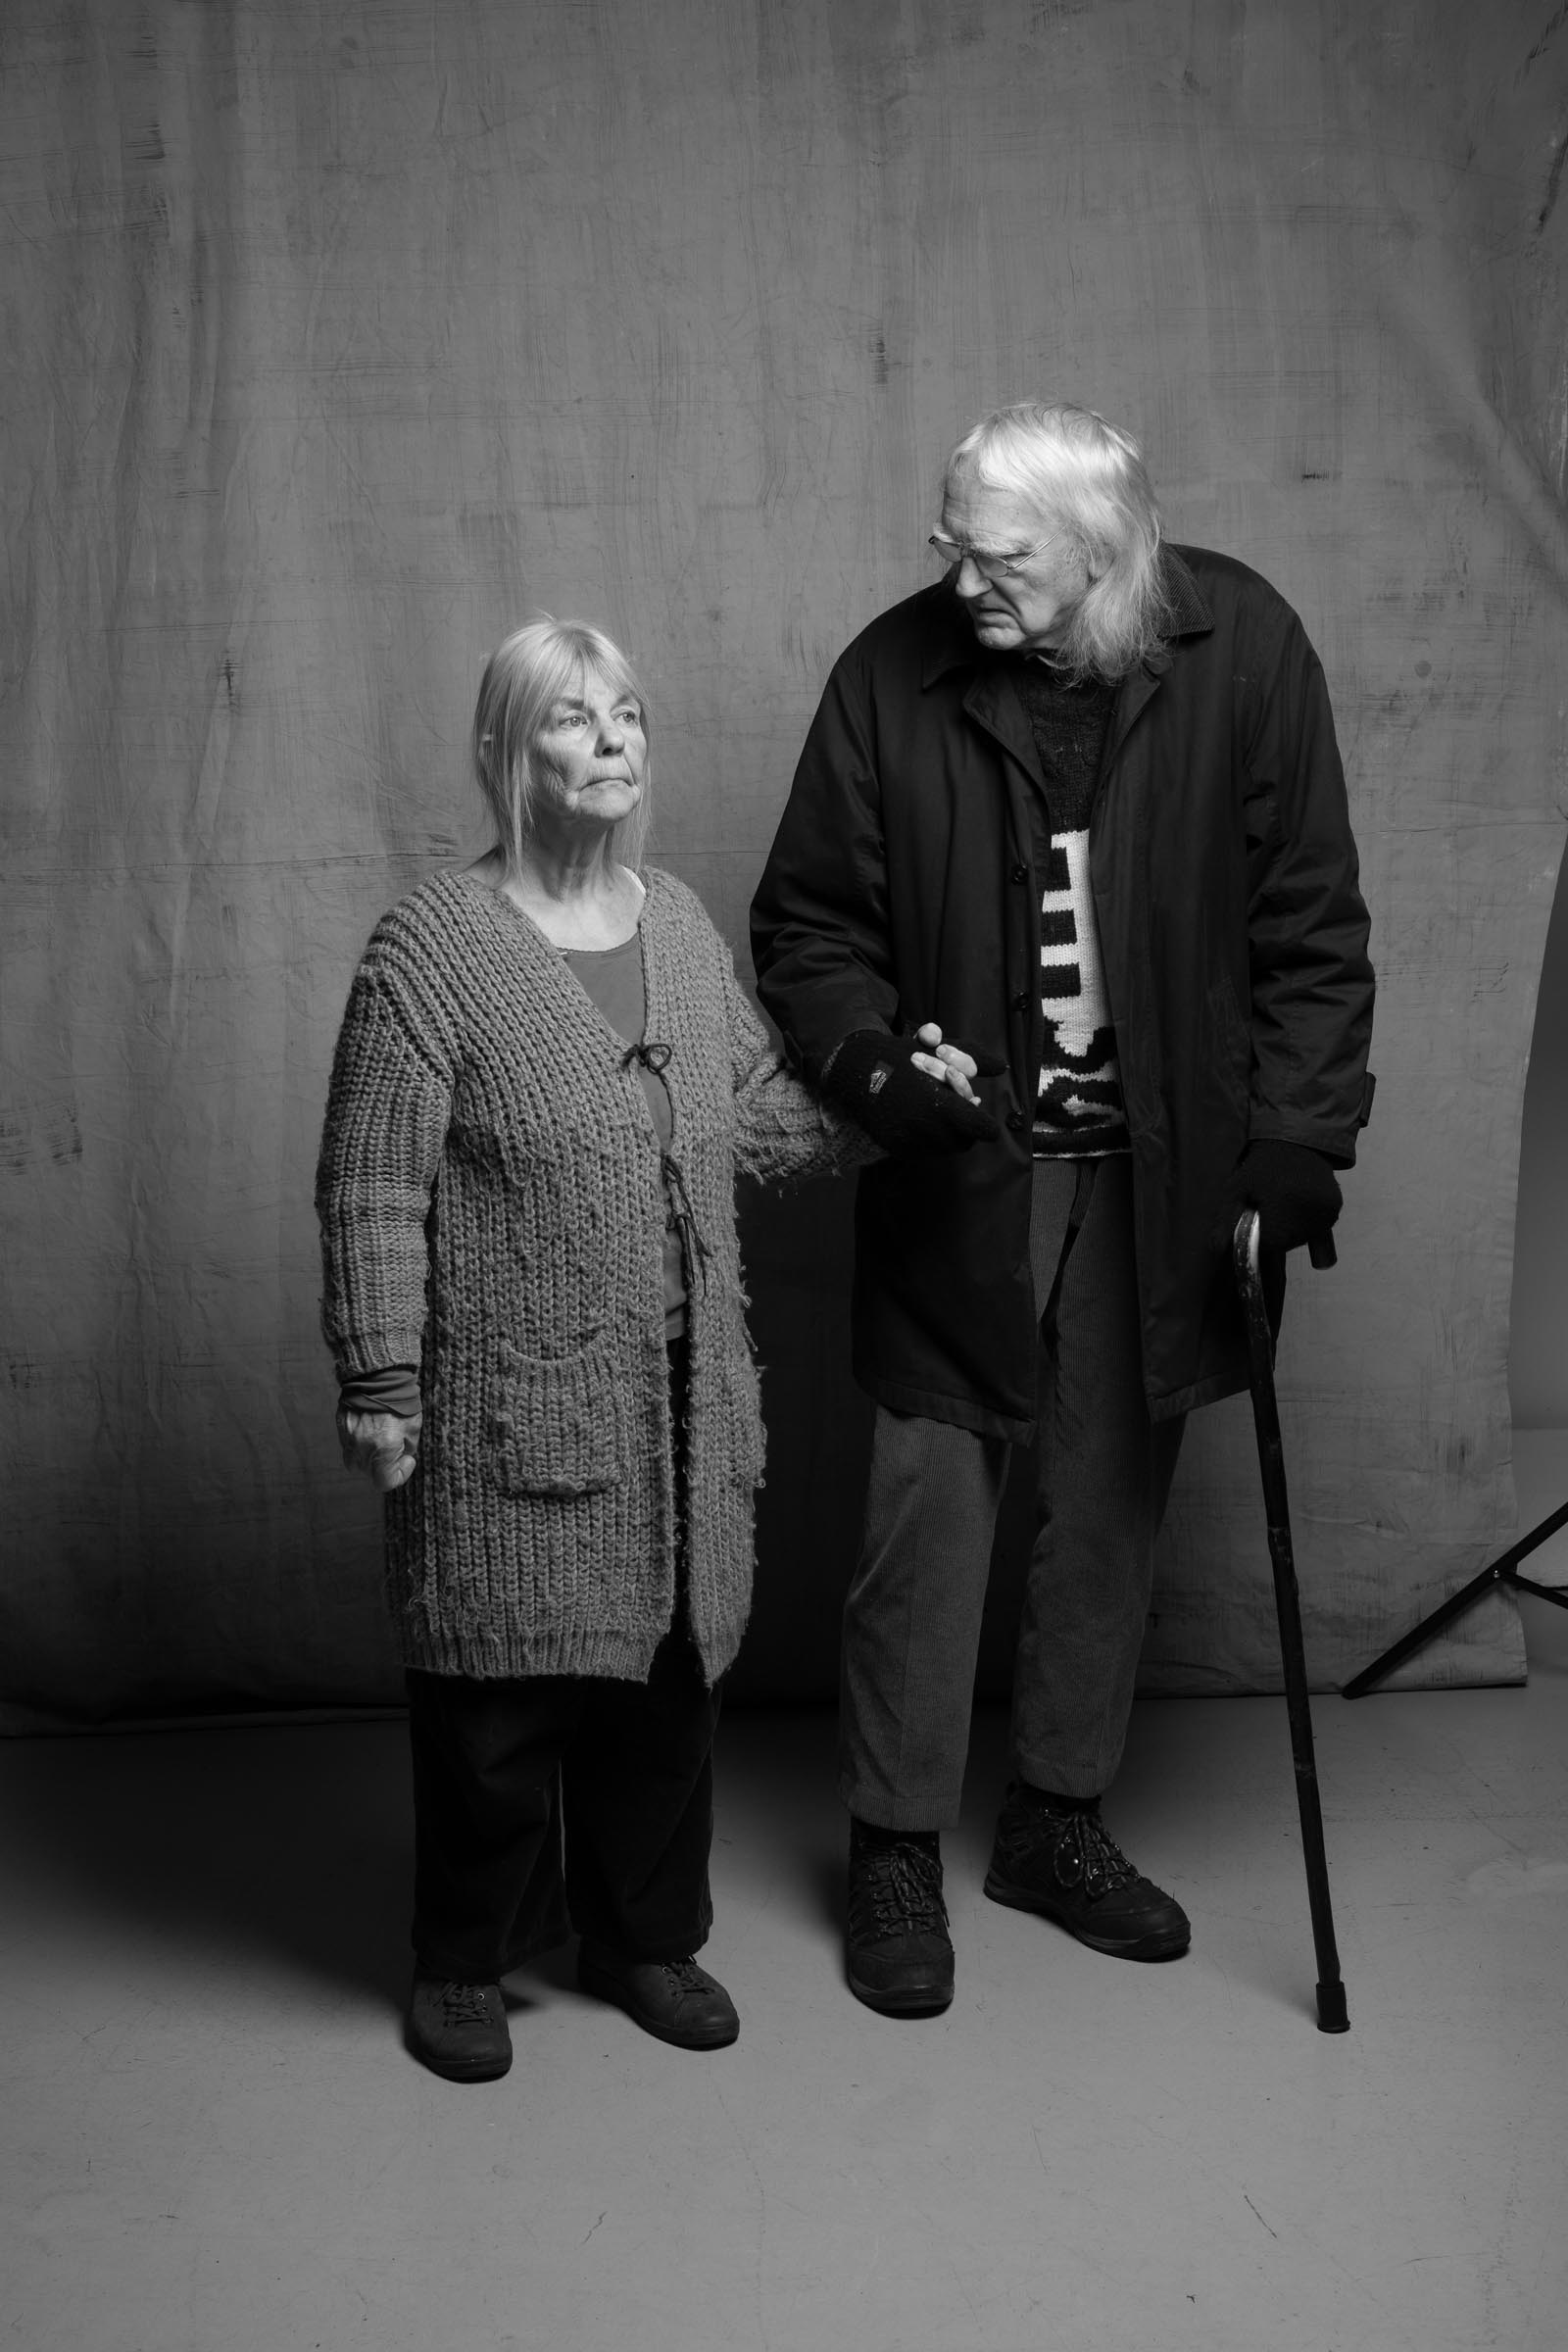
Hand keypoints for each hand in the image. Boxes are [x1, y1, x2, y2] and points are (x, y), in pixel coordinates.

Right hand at [337, 1404, 421, 1490]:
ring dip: (369, 1457)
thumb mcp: (413, 1427)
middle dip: (384, 1466)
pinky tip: (371, 1429)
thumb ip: (407, 1447)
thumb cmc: (401, 1401)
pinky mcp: (341, 1427)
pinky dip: (359, 1443)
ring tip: (381, 1439)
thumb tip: (401, 1455)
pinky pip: (349, 1445)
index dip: (399, 1475)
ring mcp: (348, 1438)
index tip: (407, 1459)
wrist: (379, 1375)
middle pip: (369, 1473)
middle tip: (396, 1448)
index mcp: (382, 1450)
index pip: (385, 1482)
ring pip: (355, 1462)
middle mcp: (361, 1448)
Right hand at [822, 1029, 1001, 1156]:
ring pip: (945, 1148)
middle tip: (962, 1107)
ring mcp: (908, 1142)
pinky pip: (925, 1151)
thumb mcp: (937, 1050)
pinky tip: (924, 1120)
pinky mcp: (895, 1149)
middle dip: (966, 1126)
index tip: (984, 1118)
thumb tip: (1002, 1067)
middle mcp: (923, 1128)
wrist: (854, 1071)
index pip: (978, 1127)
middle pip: (964, 1140)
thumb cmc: (900, 1056)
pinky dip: (930, 1139)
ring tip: (943, 1112)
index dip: (986, 1125)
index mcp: (937, 1104)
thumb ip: (973, 1058)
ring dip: (950, 1133)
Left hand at [1216, 1141, 1340, 1255]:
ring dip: (1294, 1227)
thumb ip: (1225, 1220)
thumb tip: (1215, 1250)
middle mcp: (1308, 1218)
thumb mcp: (1237, 1189)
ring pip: (1305, 1236)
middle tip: (1271, 1205)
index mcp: (1282, 1215)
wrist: (1296, 1139)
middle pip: (1288, 1242)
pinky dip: (1310, 1220)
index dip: (1261, 1234)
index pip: (1270, 1245)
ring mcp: (1325, 1214)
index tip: (1258, 1216)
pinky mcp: (1335, 1207)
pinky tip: (1301, 1201)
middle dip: (1277, 1230)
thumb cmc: (1261, 1165)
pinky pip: (1320, 1225)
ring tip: (1286, 1201)